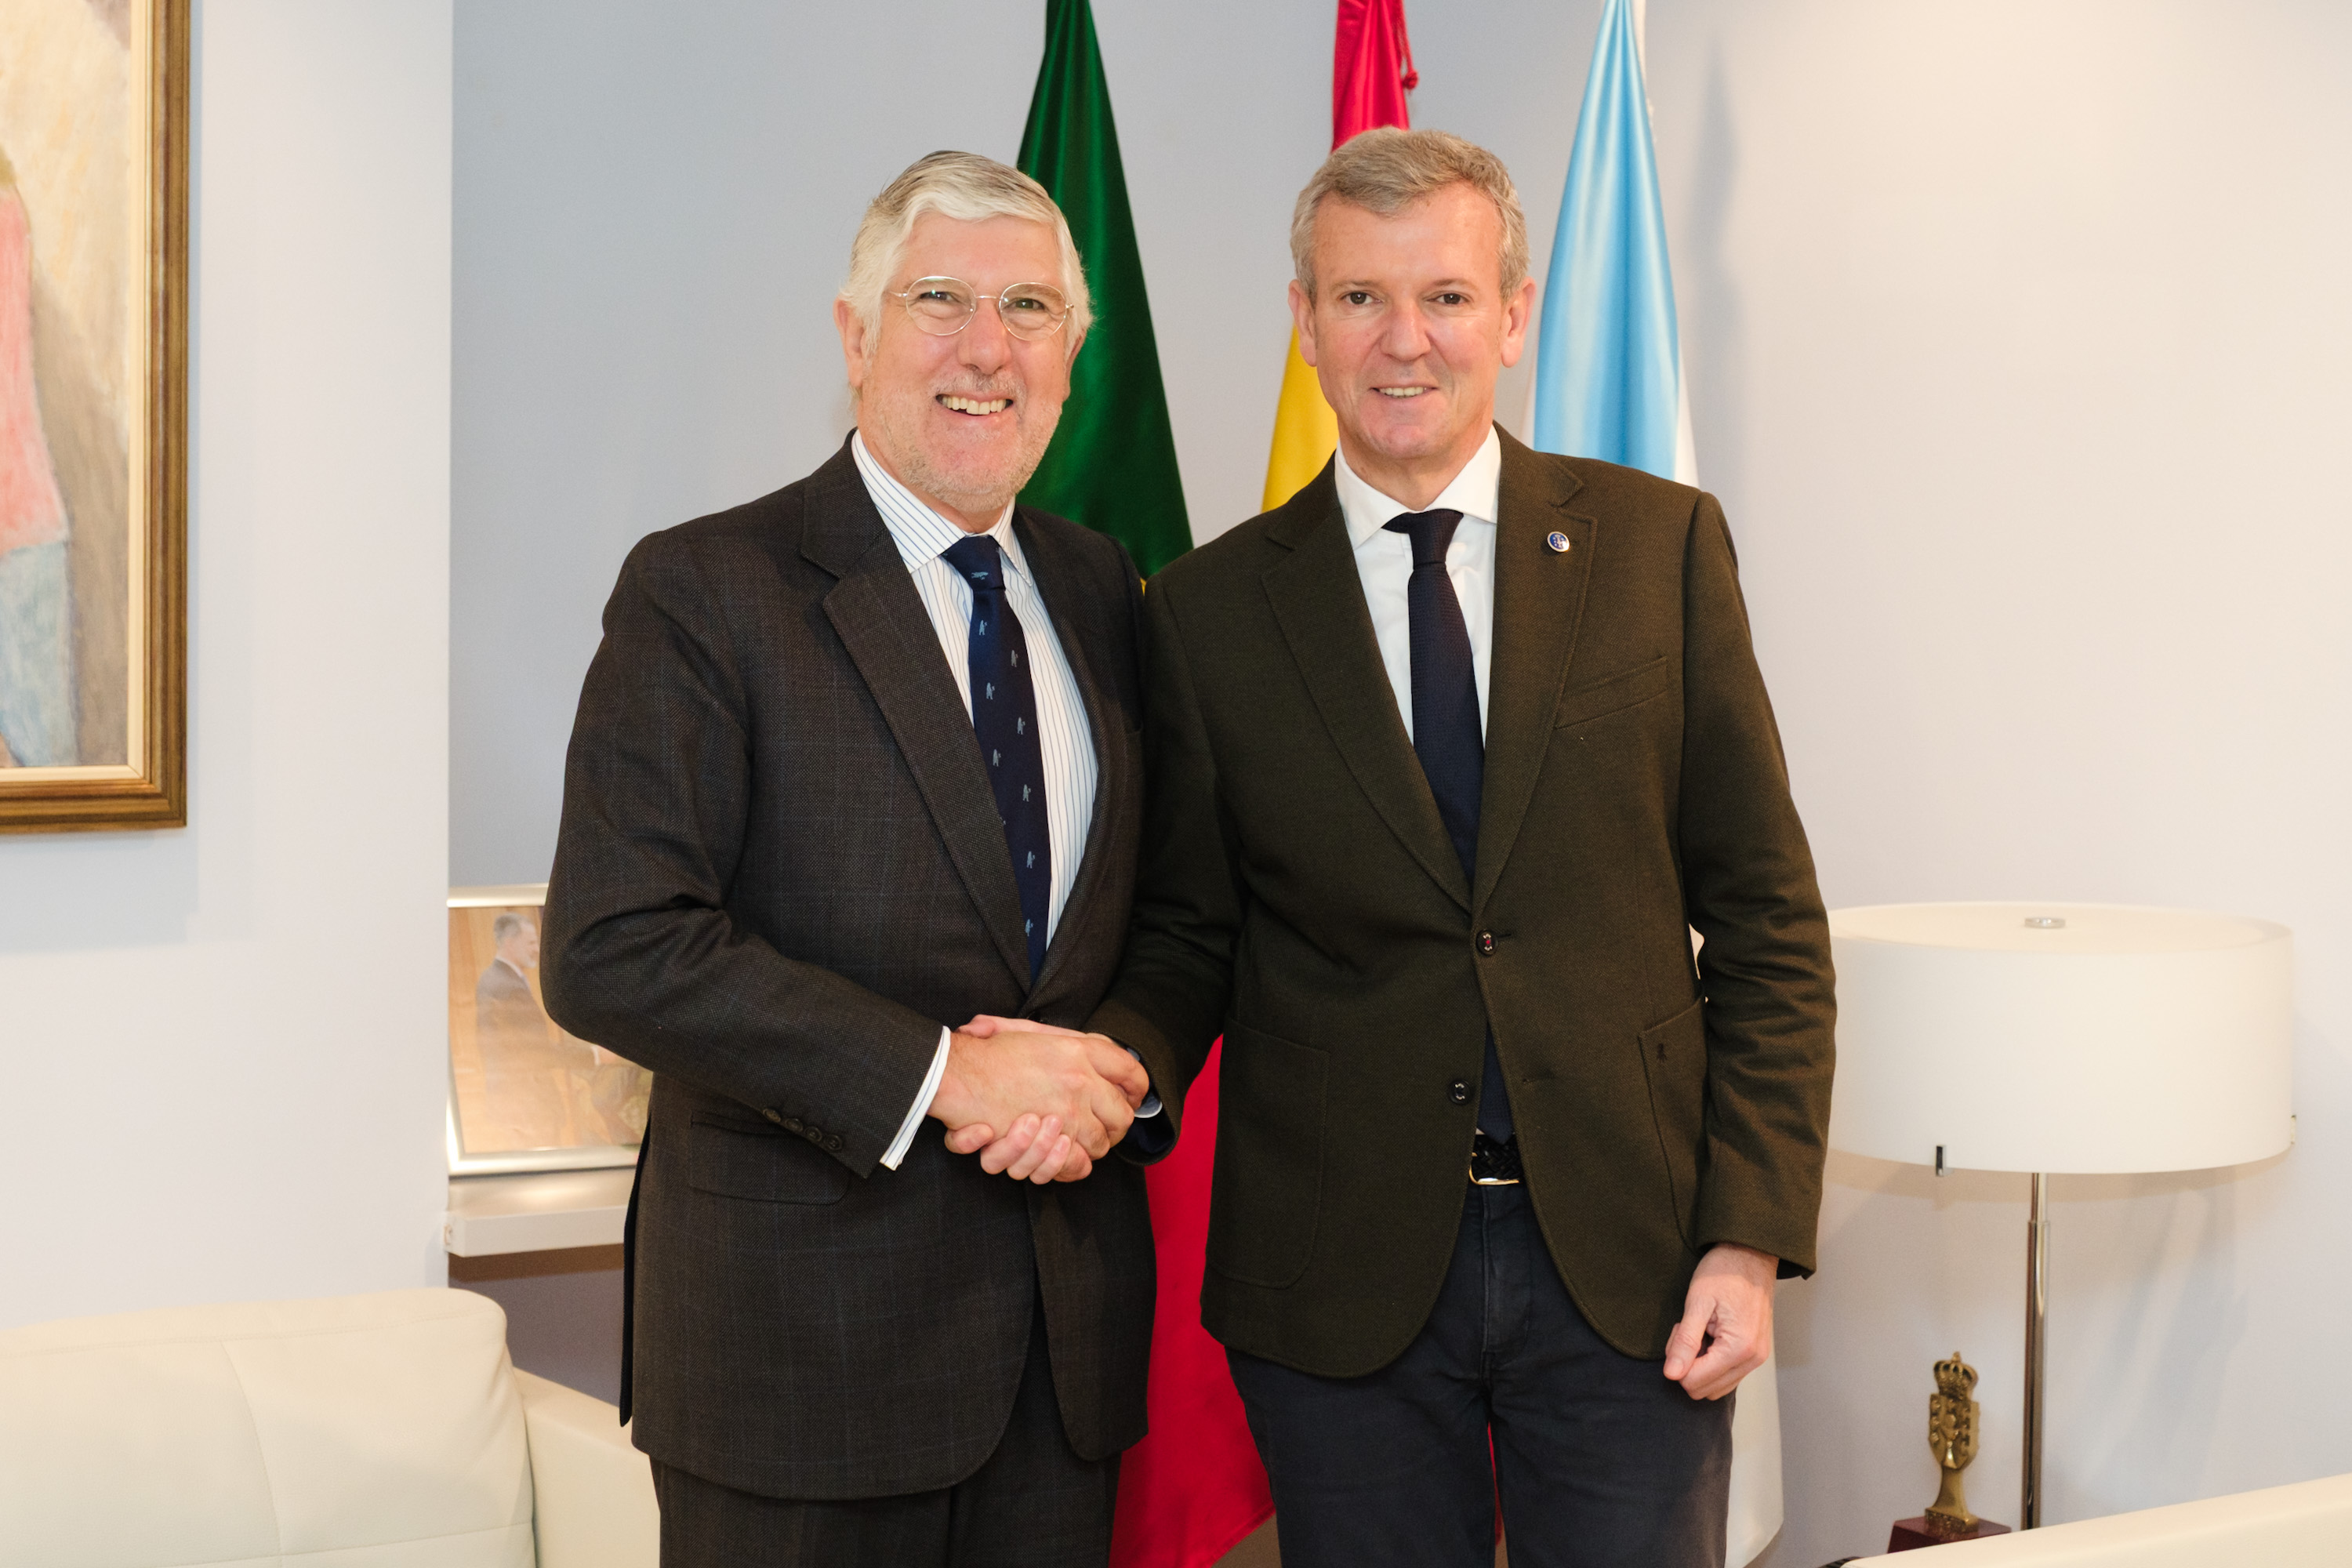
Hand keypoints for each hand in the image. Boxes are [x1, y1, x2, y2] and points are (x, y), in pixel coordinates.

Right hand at [927, 1020, 1148, 1175]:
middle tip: (1104, 1127)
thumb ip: (1066, 1038)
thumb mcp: (1031, 1030)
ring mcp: (1068, 1113)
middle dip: (1116, 1125)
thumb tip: (1100, 1045)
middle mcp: (1081, 1081)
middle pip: (1123, 1115)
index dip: (1137, 1087)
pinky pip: (1079, 1163)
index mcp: (1079, 1050)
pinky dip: (1074, 1164)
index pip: (1131, 1070)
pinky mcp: (1051, 1141)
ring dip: (1092, 1146)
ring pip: (1102, 1143)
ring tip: (1073, 1139)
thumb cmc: (989, 1053)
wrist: (957, 1074)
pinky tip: (1063, 1153)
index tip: (1133, 1096)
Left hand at [1663, 1243, 1776, 1400]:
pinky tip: (1711, 1333)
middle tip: (1689, 1329)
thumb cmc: (1724, 1273)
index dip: (1677, 1361)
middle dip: (1688, 1364)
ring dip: (1700, 1364)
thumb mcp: (1697, 1303)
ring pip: (1715, 1385)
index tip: (1681, 1331)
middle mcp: (1752, 1360)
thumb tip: (1672, 1375)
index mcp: (1738, 1349)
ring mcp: (1756, 1358)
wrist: (1750, 1255)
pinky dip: (1712, 1361)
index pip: (1694, 1382)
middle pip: (1704, 1389)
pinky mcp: (1755, 1354)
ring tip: (1701, 1330)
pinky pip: (1727, 1374)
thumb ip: (1685, 1342)